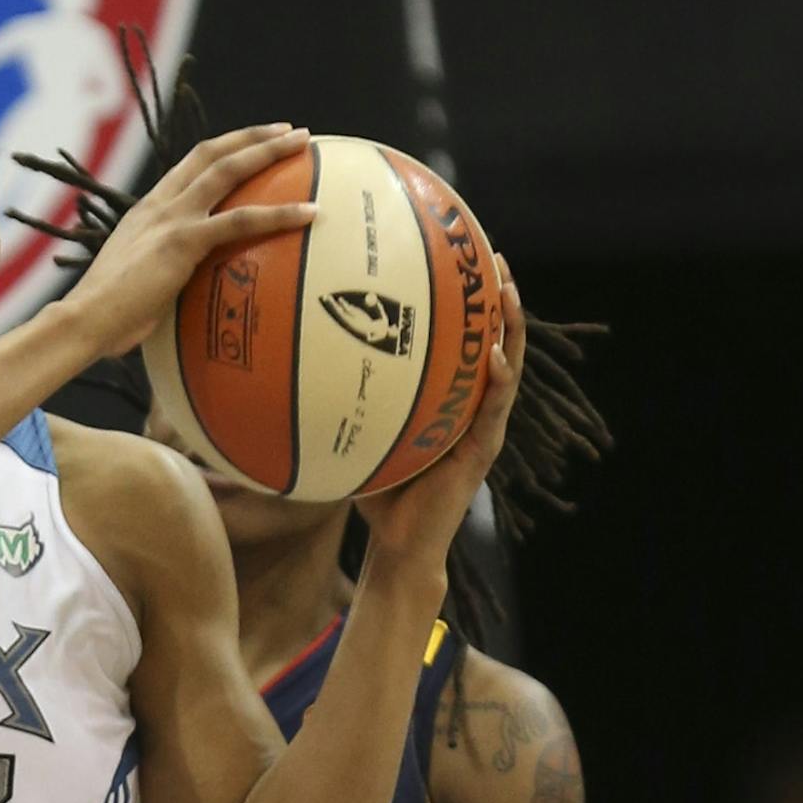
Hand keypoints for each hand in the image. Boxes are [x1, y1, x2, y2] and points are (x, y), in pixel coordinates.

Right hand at [64, 125, 316, 358]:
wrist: (82, 320)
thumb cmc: (103, 321)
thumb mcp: (136, 289)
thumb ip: (160, 284)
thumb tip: (179, 310)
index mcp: (145, 212)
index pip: (188, 166)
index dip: (223, 150)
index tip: (250, 144)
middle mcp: (159, 205)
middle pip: (211, 153)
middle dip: (252, 136)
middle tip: (290, 132)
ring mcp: (171, 219)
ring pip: (228, 169)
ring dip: (269, 151)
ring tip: (304, 144)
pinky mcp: (184, 242)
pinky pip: (242, 220)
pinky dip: (280, 214)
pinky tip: (311, 213)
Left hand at [354, 256, 525, 574]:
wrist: (399, 546)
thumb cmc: (376, 493)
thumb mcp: (357, 435)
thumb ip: (340, 403)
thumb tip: (291, 369)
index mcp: (448, 399)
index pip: (462, 340)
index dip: (465, 303)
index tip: (459, 257)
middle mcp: (471, 407)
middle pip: (494, 340)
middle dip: (497, 299)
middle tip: (493, 256)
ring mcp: (482, 427)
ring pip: (507, 365)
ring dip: (511, 327)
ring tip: (506, 291)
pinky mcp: (482, 451)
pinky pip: (494, 408)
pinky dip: (498, 380)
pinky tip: (494, 354)